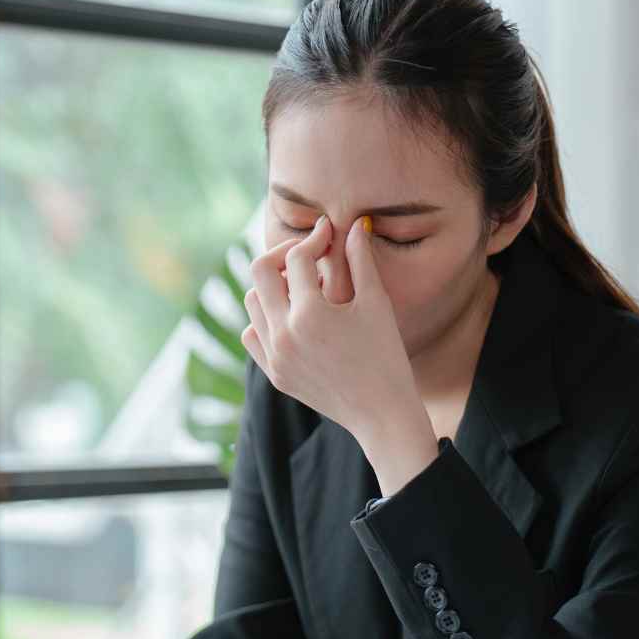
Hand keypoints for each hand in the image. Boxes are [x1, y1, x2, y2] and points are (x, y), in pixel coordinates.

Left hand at [241, 215, 435, 467]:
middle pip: (260, 273)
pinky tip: (291, 316)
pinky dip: (265, 318)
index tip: (329, 234)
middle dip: (283, 255)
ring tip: (301, 284)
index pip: (297, 258)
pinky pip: (253, 333)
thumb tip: (352, 226)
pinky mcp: (274, 373)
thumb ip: (359, 260)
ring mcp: (274, 357)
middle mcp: (283, 335)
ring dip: (273, 286)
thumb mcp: (375, 303)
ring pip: (252, 302)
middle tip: (307, 254)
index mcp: (310, 314)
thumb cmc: (386, 355)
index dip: (314, 239)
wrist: (381, 413)